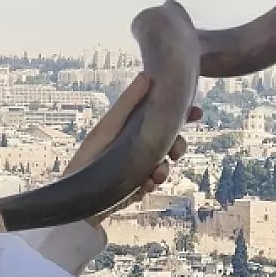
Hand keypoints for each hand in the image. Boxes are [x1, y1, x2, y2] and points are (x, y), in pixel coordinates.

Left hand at [64, 73, 201, 225]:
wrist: (79, 201)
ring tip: (156, 175)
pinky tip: (145, 186)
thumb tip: (147, 74)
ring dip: (164, 169)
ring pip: (164, 164)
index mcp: (130, 127)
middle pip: (168, 141)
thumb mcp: (108, 129)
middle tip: (175, 152)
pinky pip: (152, 184)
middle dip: (177, 146)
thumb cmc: (88, 159)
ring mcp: (136, 167)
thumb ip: (128, 104)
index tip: (196, 113)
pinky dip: (151, 184)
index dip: (180, 114)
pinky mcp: (134, 187)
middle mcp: (135, 145)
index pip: (160, 116)